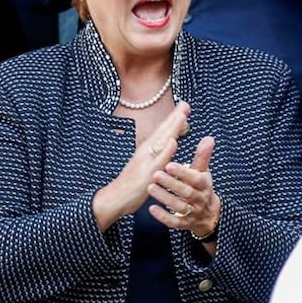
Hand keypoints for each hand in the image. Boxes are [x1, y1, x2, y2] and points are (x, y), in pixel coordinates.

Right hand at [92, 102, 189, 229]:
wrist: (115, 198)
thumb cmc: (132, 183)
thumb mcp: (147, 166)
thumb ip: (157, 155)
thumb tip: (168, 144)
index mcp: (147, 150)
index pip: (162, 131)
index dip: (173, 119)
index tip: (184, 106)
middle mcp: (145, 152)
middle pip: (162, 131)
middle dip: (174, 117)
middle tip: (186, 104)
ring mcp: (146, 162)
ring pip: (161, 142)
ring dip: (171, 128)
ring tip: (182, 116)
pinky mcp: (146, 174)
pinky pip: (158, 161)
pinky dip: (166, 151)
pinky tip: (174, 142)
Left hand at [149, 134, 220, 246]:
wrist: (208, 214)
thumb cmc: (200, 187)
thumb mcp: (202, 172)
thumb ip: (203, 156)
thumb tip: (209, 138)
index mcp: (204, 185)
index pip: (195, 179)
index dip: (183, 173)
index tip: (169, 164)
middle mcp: (200, 199)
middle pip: (187, 193)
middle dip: (171, 184)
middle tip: (156, 174)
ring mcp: (192, 212)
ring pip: (180, 207)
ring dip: (165, 198)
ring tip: (150, 187)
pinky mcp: (184, 224)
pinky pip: (174, 222)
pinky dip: (163, 216)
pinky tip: (151, 208)